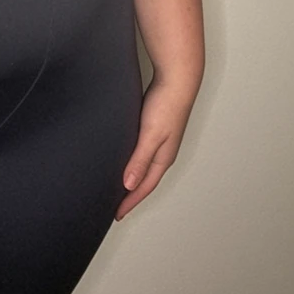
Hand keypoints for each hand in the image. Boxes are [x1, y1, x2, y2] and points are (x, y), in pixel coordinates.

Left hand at [115, 74, 200, 220]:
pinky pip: (142, 153)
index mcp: (163, 158)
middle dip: (132, 196)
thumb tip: (129, 185)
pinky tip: (124, 160)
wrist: (176, 79)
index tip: (117, 215)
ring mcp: (160, 141)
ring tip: (119, 189)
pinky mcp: (154, 129)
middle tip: (116, 207)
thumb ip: (140, 160)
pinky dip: (133, 162)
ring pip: (144, 167)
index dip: (130, 202)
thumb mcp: (151, 135)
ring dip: (133, 179)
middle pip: (145, 181)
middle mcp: (163, 153)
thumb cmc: (166, 105)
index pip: (144, 187)